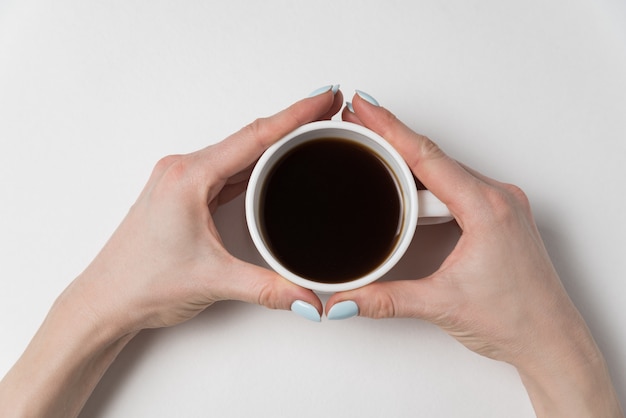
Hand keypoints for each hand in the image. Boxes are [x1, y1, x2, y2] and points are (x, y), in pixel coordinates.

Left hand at [0, 87, 341, 417]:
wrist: (106, 301)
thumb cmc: (142, 283)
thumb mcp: (213, 282)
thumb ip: (268, 288)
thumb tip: (309, 297)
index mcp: (189, 177)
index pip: (255, 137)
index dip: (296, 114)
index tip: (325, 97)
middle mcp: (183, 169)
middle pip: (249, 136)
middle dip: (292, 121)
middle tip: (329, 108)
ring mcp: (182, 180)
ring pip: (238, 151)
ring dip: (274, 140)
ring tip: (310, 131)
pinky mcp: (184, 194)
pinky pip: (227, 168)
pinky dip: (255, 162)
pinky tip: (274, 162)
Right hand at [329, 92, 622, 416]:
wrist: (551, 341)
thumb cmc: (516, 319)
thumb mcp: (441, 304)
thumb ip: (386, 299)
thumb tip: (345, 299)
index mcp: (487, 208)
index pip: (427, 156)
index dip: (390, 128)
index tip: (364, 105)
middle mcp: (498, 198)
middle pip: (434, 155)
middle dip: (393, 135)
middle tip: (358, 120)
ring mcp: (502, 205)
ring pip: (446, 169)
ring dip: (410, 156)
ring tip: (376, 144)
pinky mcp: (499, 216)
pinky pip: (458, 184)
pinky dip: (429, 177)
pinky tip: (410, 179)